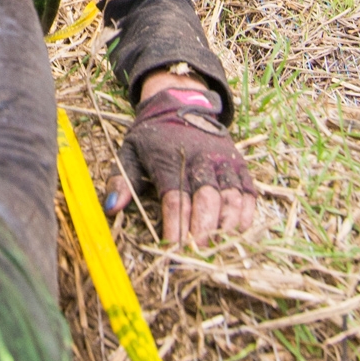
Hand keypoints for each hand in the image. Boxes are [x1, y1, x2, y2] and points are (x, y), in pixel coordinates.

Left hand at [106, 82, 258, 243]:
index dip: (175, 227)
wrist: (179, 104)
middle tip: (197, 255)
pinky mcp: (239, 164)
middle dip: (203, 230)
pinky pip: (248, 191)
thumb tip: (111, 208)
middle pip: (206, 200)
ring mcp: (222, 162)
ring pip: (231, 197)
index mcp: (170, 160)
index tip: (171, 251)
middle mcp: (200, 160)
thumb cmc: (150, 136)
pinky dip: (246, 213)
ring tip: (219, 249)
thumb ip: (121, 181)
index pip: (175, 199)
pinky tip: (239, 232)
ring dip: (227, 225)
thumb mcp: (128, 152)